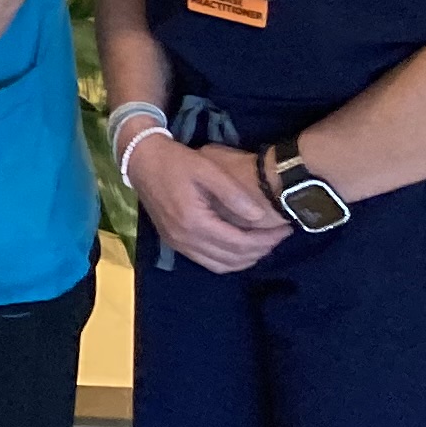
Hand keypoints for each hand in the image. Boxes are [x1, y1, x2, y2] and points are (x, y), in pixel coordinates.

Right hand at [132, 139, 292, 273]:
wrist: (141, 160)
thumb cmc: (176, 161)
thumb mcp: (207, 169)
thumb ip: (233, 194)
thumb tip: (260, 216)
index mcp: (195, 221)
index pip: (240, 243)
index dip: (266, 240)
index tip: (285, 229)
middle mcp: (185, 239)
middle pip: (233, 259)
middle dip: (261, 250)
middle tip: (280, 236)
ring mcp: (178, 244)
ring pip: (221, 266)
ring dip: (246, 260)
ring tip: (264, 243)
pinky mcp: (174, 243)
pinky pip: (207, 262)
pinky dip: (229, 261)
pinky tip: (240, 248)